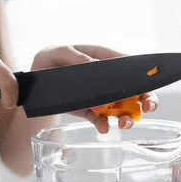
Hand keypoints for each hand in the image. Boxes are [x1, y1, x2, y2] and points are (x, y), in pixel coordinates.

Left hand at [32, 45, 158, 133]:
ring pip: (122, 108)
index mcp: (104, 59)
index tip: (148, 89)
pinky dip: (104, 125)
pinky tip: (103, 128)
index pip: (131, 67)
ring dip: (127, 117)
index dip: (144, 78)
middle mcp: (107, 80)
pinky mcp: (89, 111)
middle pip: (134, 90)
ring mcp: (100, 97)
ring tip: (124, 123)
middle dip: (145, 100)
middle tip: (147, 108)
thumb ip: (78, 58)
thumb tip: (95, 66)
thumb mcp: (60, 53)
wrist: (33, 81)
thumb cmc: (50, 59)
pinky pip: (101, 120)